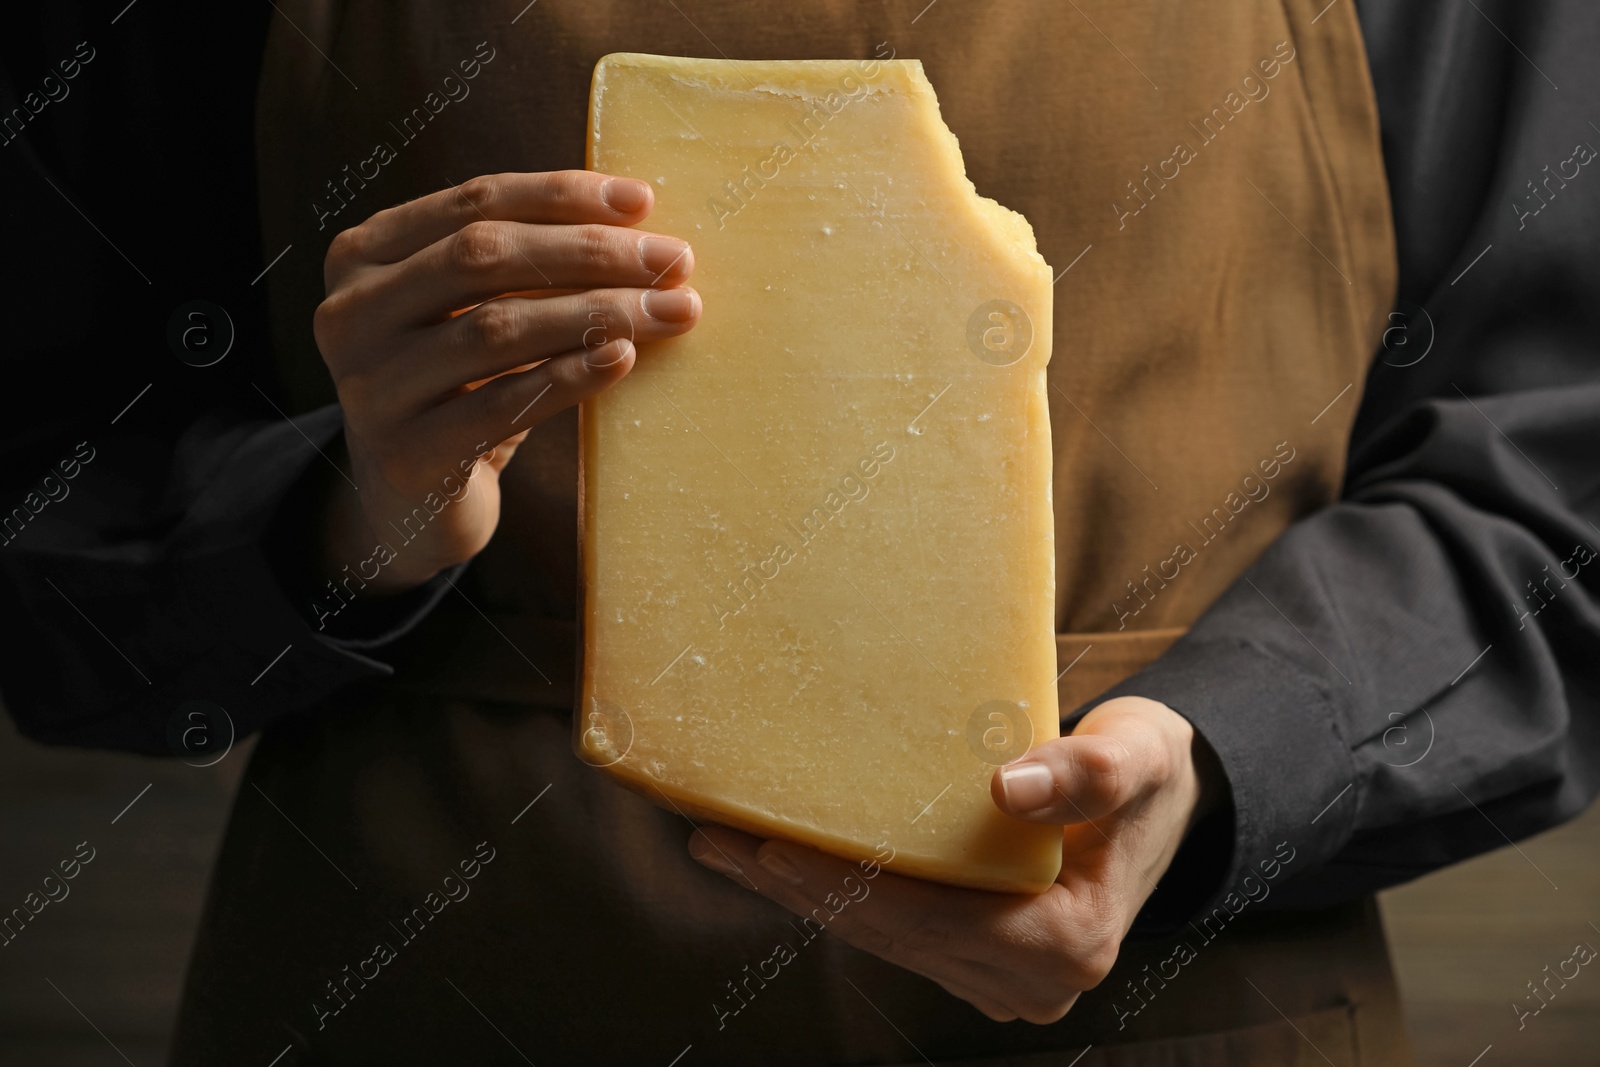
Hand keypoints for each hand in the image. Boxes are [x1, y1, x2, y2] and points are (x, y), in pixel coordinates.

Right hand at [312, 171, 699, 591]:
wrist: (411, 505)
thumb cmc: (461, 390)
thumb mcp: (472, 312)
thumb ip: (523, 265)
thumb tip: (638, 225)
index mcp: (364, 257)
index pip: (474, 203)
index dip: (562, 196)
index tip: (644, 202)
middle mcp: (350, 313)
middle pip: (483, 257)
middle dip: (590, 253)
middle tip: (674, 261)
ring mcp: (371, 386)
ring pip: (496, 328)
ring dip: (596, 313)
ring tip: (671, 311)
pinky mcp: (406, 454)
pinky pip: (501, 404)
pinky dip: (570, 376)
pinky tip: (622, 358)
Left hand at [688, 696, 1221, 1022]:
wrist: (1166, 801)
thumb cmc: (1151, 770)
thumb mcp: (1138, 756)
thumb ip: (1088, 772)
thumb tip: (1009, 788)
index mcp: (1069, 942)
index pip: (936, 919)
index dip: (852, 886)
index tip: (774, 849)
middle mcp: (1034, 981)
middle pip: (896, 936)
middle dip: (805, 890)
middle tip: (719, 840)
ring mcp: (1005, 980)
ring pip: (886, 941)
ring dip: (807, 896)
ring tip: (726, 846)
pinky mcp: (980, 961)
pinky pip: (896, 934)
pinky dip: (838, 899)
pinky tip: (780, 865)